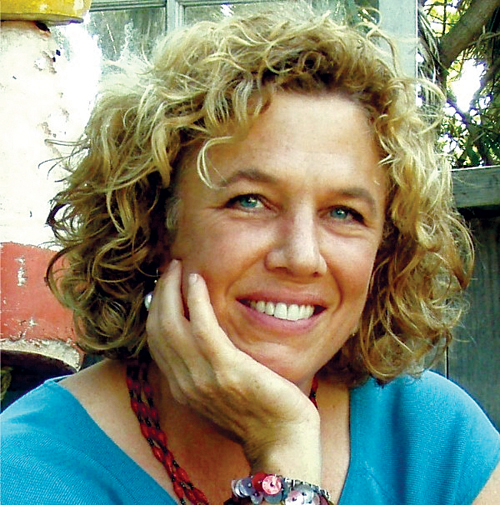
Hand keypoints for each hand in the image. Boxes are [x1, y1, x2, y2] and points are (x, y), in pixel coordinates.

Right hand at [146, 259, 321, 482]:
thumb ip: (205, 371)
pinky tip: (198, 280)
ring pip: (172, 324)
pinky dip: (195, 299)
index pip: (156, 342)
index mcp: (182, 389)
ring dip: (172, 289)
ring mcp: (202, 378)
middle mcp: (184, 384)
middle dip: (159, 294)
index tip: (164, 286)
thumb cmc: (259, 415)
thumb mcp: (221, 394)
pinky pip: (202, 325)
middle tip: (170, 268)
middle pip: (158, 329)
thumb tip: (203, 344)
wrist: (283, 441)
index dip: (155, 309)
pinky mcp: (226, 368)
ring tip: (179, 266)